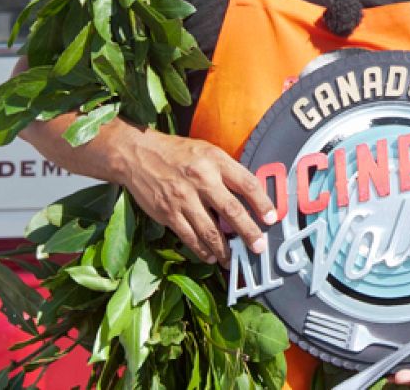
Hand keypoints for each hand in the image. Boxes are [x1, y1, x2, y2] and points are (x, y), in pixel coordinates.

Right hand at [114, 129, 277, 265]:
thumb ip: (226, 171)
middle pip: (232, 211)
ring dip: (225, 249)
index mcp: (215, 161)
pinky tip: (211, 256)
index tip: (271, 218)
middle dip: (249, 232)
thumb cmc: (177, 153)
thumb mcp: (206, 151)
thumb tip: (249, 195)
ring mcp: (183, 198)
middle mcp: (201, 179)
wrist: (137, 154)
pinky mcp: (168, 213)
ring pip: (210, 231)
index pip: (246, 183)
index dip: (262, 203)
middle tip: (259, 247)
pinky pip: (189, 237)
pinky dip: (202, 250)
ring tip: (234, 260)